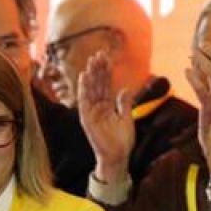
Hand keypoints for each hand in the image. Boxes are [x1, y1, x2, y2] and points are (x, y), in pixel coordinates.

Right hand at [78, 51, 134, 184]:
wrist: (118, 156)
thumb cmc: (122, 140)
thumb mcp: (126, 118)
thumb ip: (124, 104)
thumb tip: (125, 88)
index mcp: (107, 106)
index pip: (106, 85)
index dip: (106, 71)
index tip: (107, 57)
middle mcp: (97, 107)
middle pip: (97, 84)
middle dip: (98, 69)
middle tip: (99, 54)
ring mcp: (91, 112)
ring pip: (90, 90)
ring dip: (90, 75)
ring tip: (91, 61)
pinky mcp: (87, 119)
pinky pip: (84, 101)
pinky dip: (83, 89)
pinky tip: (83, 77)